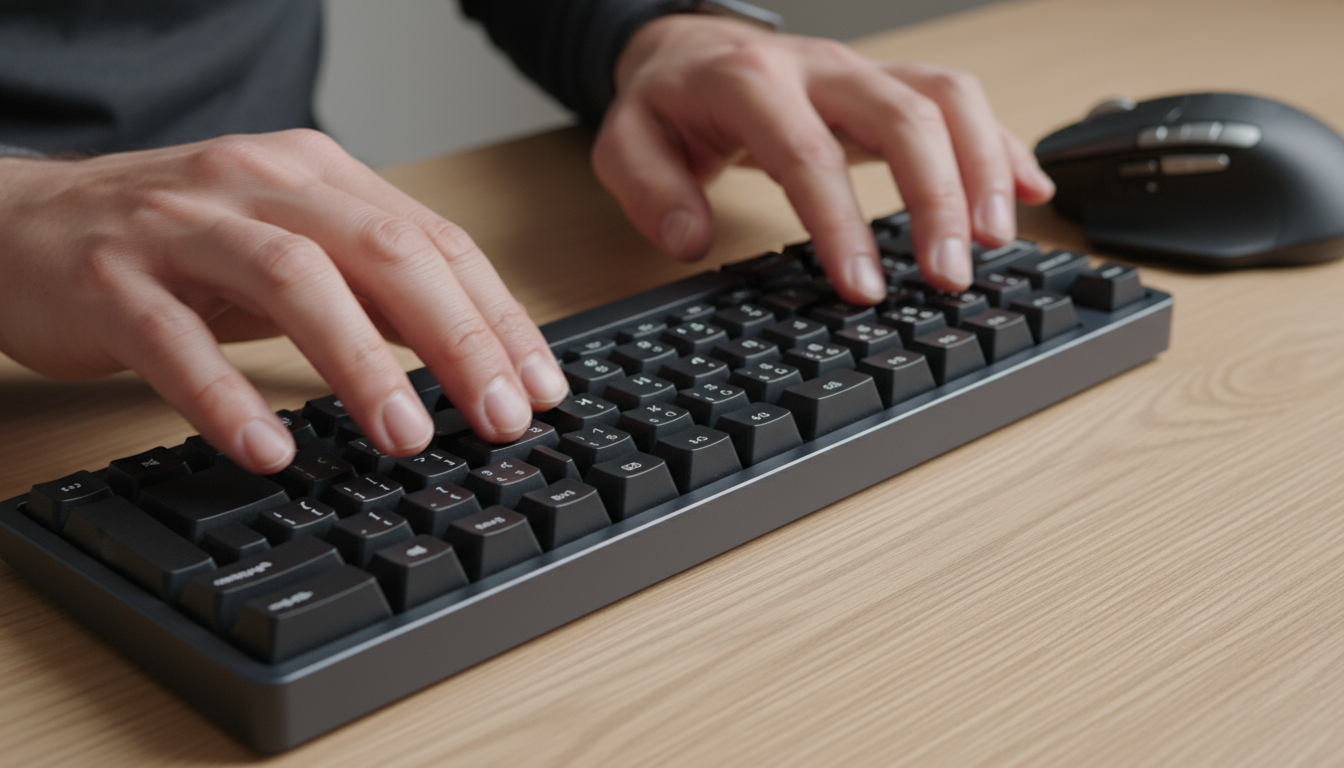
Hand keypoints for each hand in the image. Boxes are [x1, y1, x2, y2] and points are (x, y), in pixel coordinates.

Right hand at [0, 131, 568, 473]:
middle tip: (499, 416)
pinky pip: (172, 340)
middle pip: (381, 251)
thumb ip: (374, 287)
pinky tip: (268, 449)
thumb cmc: (180, 244)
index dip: (497, 316)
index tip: (540, 387)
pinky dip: (225, 396)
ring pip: (291, 280)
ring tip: (406, 436)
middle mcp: (258, 183)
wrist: (26, 221)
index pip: (435, 239)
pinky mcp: (110, 279)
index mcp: (317, 174)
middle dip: (455, 338)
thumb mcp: (291, 247)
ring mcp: (182, 226)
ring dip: (360, 364)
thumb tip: (474, 356)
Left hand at [596, 14, 1055, 301]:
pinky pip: (961, 99)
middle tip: (948, 275)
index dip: (840, 223)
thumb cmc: (668, 103)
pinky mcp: (889, 81)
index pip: (807, 153)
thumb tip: (689, 240)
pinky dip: (1000, 145)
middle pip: (901, 116)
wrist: (691, 46)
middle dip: (936, 198)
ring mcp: (862, 71)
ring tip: (997, 241)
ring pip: (946, 97)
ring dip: (982, 168)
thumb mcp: (626, 143)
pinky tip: (1029, 191)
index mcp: (749, 84)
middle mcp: (818, 69)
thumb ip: (649, 190)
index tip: (863, 288)